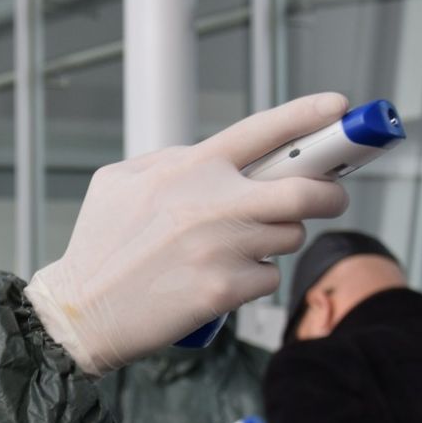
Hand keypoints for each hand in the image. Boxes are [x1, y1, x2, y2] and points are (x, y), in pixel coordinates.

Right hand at [24, 93, 350, 376]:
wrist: (81, 312)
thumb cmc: (99, 248)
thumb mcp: (118, 182)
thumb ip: (169, 160)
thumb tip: (217, 158)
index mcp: (188, 169)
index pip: (262, 132)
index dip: (308, 116)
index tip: (340, 110)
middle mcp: (211, 204)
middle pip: (303, 191)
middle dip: (329, 193)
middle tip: (330, 197)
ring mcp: (221, 249)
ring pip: (288, 236)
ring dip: (277, 239)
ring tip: (238, 246)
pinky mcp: (224, 291)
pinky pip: (268, 277)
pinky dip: (254, 278)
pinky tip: (220, 281)